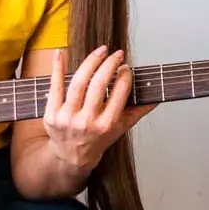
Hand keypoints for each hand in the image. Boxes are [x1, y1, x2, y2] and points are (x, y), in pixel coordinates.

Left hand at [42, 47, 155, 175]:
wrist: (71, 157)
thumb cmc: (98, 140)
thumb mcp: (121, 129)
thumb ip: (138, 112)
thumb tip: (157, 97)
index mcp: (107, 125)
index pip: (119, 94)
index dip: (124, 77)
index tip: (126, 68)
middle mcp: (87, 122)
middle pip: (98, 85)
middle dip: (109, 65)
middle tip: (116, 54)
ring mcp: (67, 118)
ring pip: (78, 83)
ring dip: (90, 62)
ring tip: (101, 51)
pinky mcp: (51, 114)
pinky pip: (55, 86)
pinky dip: (57, 68)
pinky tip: (61, 53)